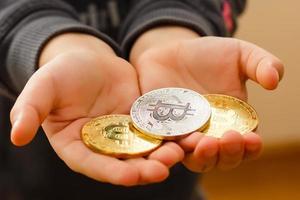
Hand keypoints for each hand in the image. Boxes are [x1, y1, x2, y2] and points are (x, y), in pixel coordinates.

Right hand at [10, 33, 182, 185]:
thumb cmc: (62, 73)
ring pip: (144, 150)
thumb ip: (30, 110)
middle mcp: (102, 146)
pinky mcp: (141, 122)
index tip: (130, 177)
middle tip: (164, 169)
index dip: (110, 173)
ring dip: (162, 154)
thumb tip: (15, 136)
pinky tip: (186, 134)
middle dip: (144, 169)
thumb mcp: (44, 87)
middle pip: (123, 163)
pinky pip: (157, 131)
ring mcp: (124, 135)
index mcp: (76, 145)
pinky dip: (170, 135)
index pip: (92, 165)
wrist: (89, 60)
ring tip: (179, 152)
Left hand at [130, 26, 283, 171]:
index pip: (246, 146)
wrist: (173, 52)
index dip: (250, 147)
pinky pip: (164, 147)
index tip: (252, 138)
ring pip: (193, 159)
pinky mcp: (162, 132)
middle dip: (226, 154)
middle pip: (221, 158)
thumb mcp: (240, 55)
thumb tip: (275, 81)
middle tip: (226, 140)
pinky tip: (172, 144)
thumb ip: (261, 64)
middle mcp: (210, 135)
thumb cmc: (209, 55)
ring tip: (201, 143)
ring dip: (200, 157)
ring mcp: (185, 136)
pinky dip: (168, 150)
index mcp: (233, 123)